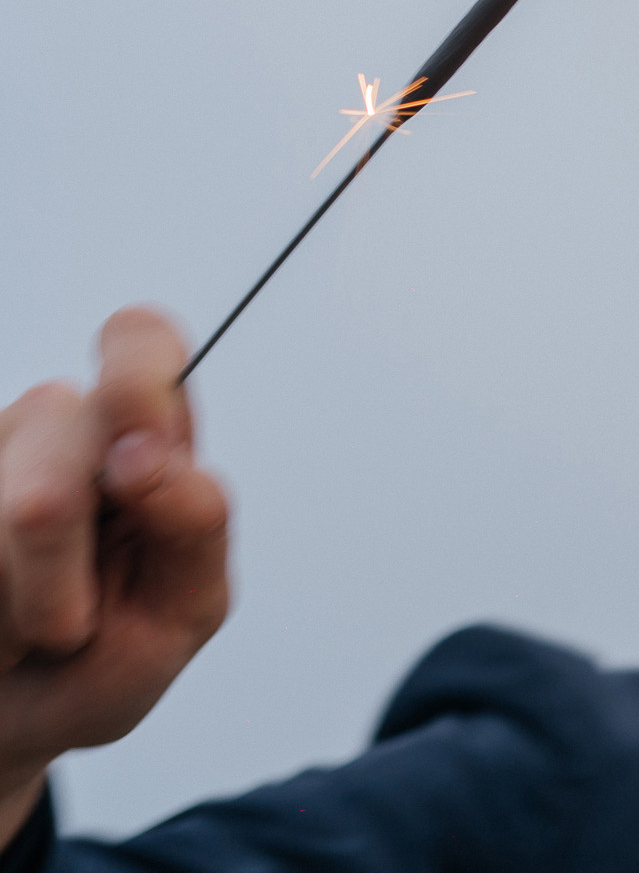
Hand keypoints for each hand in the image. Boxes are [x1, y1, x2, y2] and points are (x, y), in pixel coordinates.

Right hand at [0, 309, 229, 808]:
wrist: (6, 724)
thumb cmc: (105, 657)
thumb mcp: (182, 610)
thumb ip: (192, 526)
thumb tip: (150, 457)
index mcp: (144, 437)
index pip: (141, 341)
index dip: (136, 381)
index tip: (136, 464)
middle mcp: (57, 427)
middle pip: (56, 427)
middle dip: (60, 556)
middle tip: (70, 624)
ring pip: (7, 507)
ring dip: (14, 607)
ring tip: (24, 636)